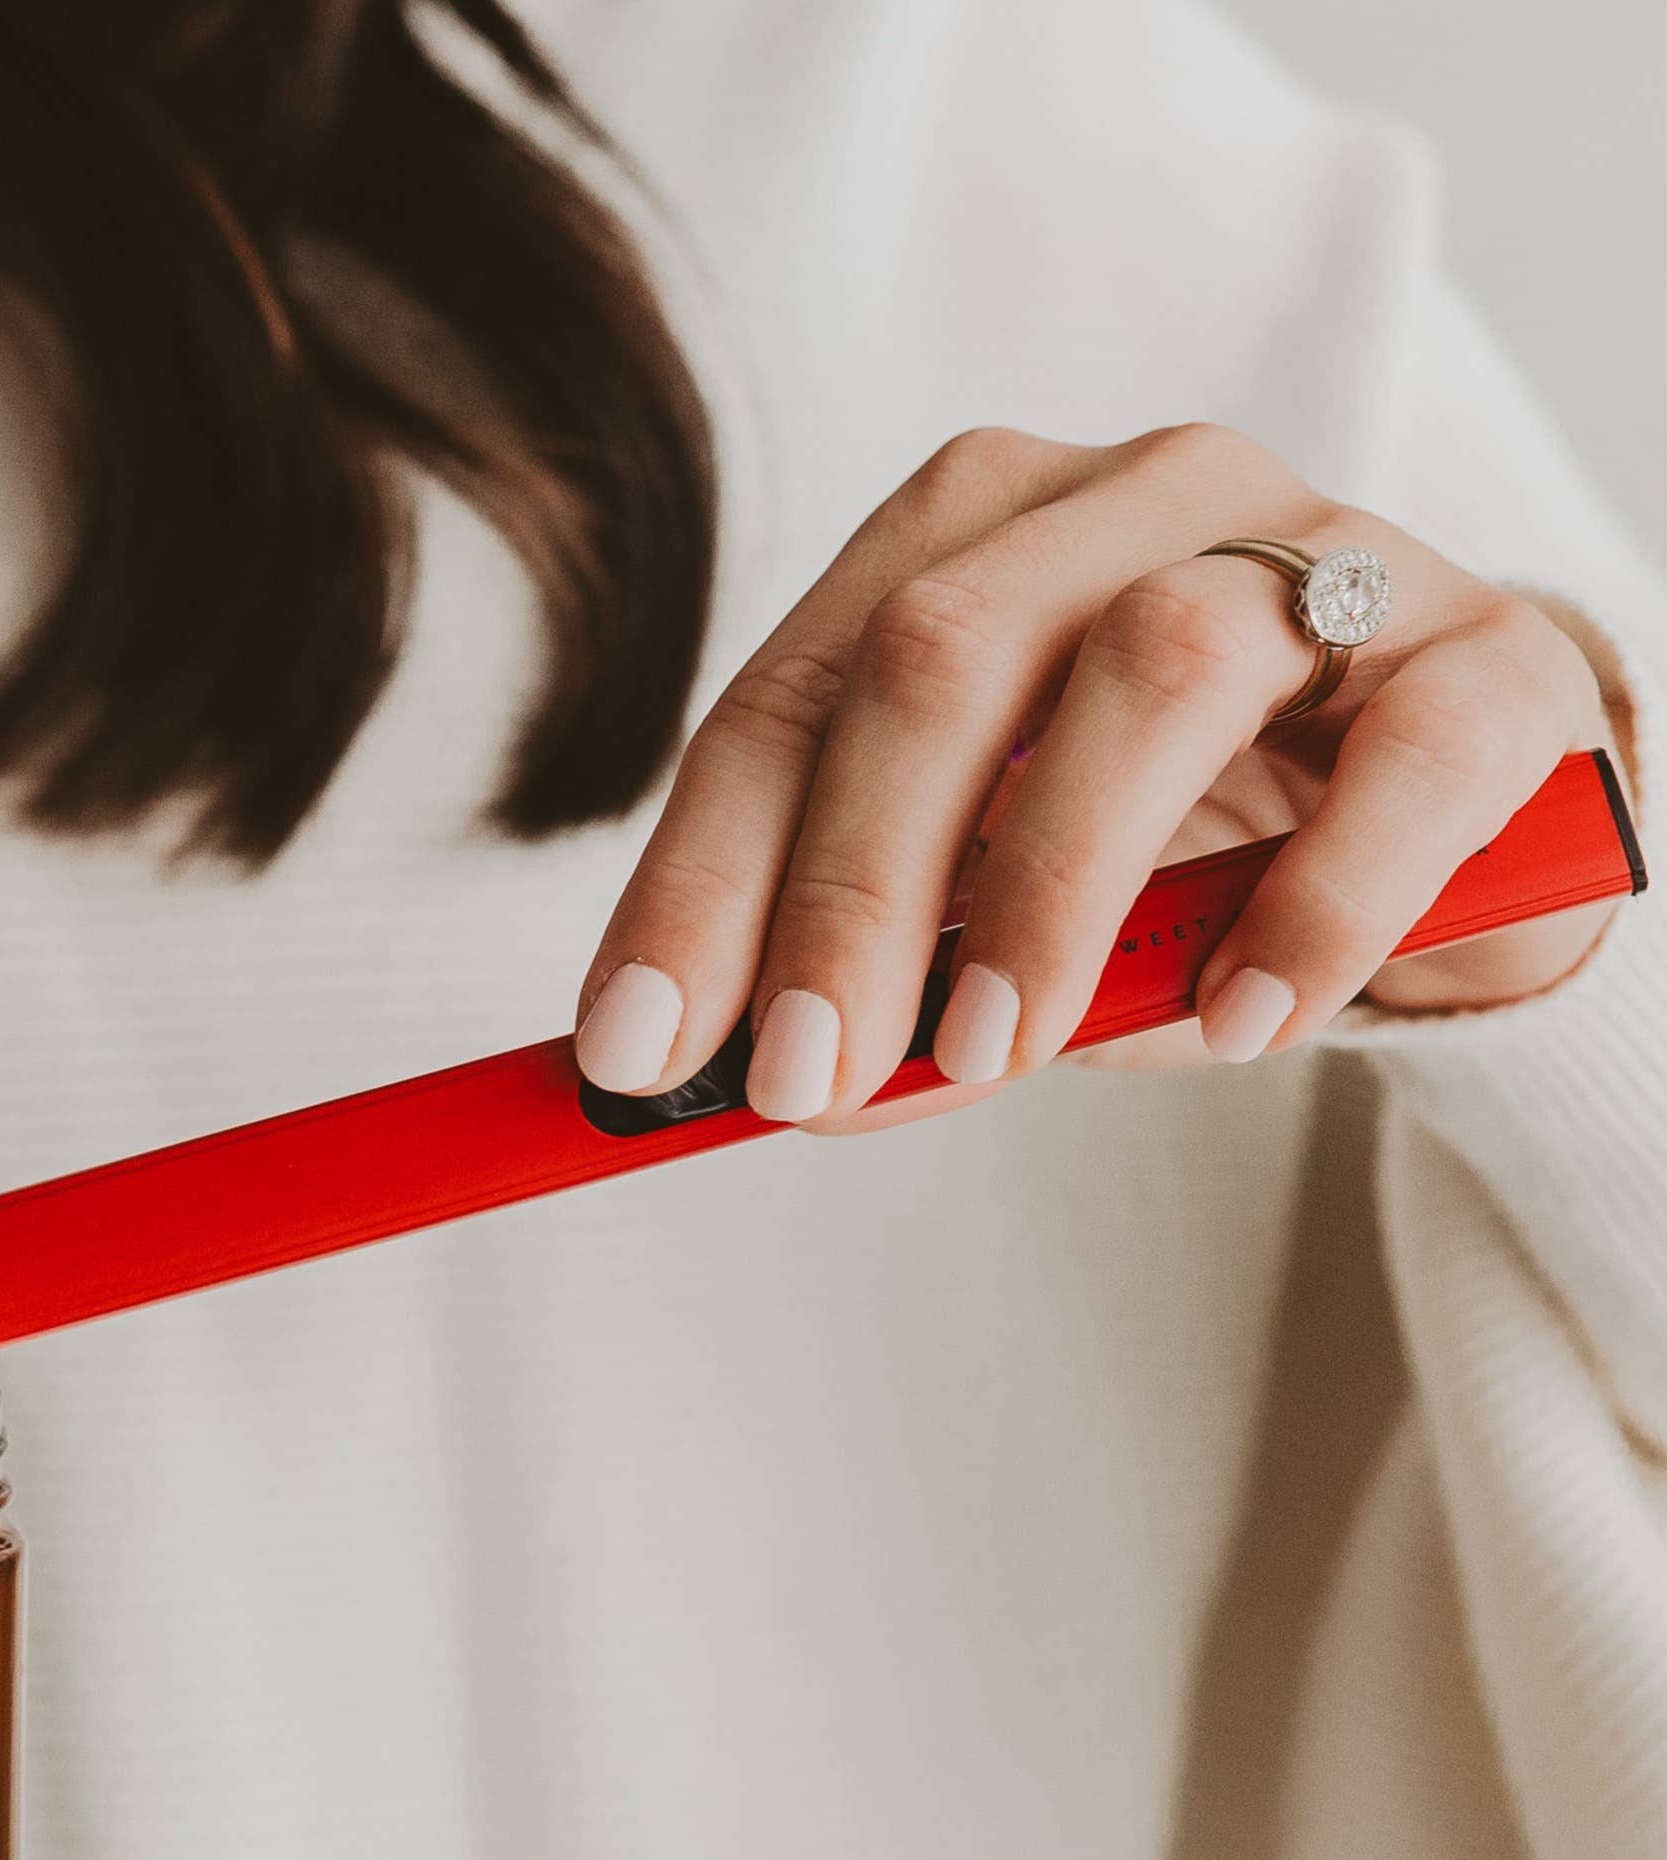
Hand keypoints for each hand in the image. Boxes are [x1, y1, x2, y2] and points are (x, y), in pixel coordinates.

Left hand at [572, 423, 1621, 1127]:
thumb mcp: (998, 927)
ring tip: (997, 1051)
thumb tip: (765, 1090)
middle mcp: (1134, 502)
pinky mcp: (1491, 654)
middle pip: (939, 655)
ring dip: (1047, 883)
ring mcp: (1328, 553)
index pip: (790, 701)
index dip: (698, 878)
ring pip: (1156, 662)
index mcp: (974, 543)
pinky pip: (1404, 759)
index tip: (635, 1050)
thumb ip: (887, 988)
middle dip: (848, 889)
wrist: (1456, 827)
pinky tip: (1243, 1022)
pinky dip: (1313, 906)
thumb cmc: (1183, 863)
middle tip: (803, 1078)